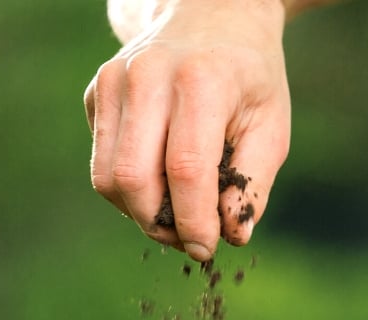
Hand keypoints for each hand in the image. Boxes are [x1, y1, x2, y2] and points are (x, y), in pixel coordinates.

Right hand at [84, 0, 291, 261]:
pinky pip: (102, 162)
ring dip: (138, 214)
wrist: (213, 12)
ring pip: (107, 177)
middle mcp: (148, 76)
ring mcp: (114, 80)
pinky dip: (128, 188)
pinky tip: (159, 180)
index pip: (185, 170)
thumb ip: (252, 183)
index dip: (193, 222)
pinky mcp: (97, 91)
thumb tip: (231, 235)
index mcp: (200, 80)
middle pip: (134, 178)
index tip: (205, 248)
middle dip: (160, 224)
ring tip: (173, 216)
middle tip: (188, 238)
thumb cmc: (249, 76)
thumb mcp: (270, 124)